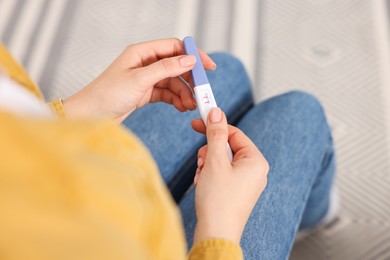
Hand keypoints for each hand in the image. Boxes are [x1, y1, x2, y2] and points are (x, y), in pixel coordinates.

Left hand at [62, 38, 215, 121]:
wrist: (90, 115)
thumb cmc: (107, 94)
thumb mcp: (139, 79)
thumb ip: (166, 68)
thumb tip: (189, 60)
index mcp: (141, 52)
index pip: (174, 47)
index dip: (193, 55)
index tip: (208, 67)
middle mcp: (145, 63)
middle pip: (176, 66)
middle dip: (189, 79)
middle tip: (201, 92)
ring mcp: (145, 78)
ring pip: (173, 82)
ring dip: (184, 93)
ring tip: (190, 105)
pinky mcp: (145, 93)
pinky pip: (166, 93)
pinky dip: (175, 100)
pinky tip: (181, 107)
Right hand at [191, 108, 268, 244]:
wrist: (216, 233)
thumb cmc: (218, 199)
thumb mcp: (215, 161)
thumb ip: (216, 134)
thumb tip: (216, 112)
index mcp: (255, 161)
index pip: (234, 133)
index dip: (215, 126)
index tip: (198, 120)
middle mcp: (254, 171)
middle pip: (226, 147)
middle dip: (209, 153)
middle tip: (202, 162)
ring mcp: (245, 182)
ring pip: (221, 161)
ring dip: (207, 165)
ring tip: (203, 178)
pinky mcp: (236, 191)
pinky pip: (221, 174)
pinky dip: (209, 176)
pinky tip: (204, 186)